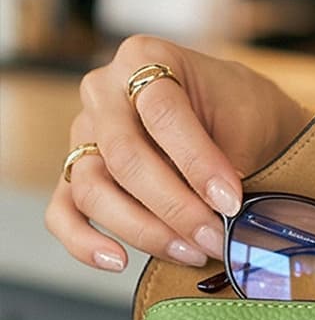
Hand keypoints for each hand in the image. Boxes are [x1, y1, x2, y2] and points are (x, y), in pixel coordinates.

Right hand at [45, 34, 308, 272]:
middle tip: (214, 238)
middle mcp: (104, 92)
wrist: (241, 125)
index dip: (197, 163)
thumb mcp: (247, 119)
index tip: (231, 203)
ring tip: (190, 252)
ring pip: (92, 189)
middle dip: (175, 207)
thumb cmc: (243, 116)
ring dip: (144, 230)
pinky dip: (84, 242)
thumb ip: (227, 156)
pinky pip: (63, 213)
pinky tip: (119, 261)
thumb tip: (218, 214)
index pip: (162, 112)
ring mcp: (85, 135)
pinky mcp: (78, 176)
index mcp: (146, 59)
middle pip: (124, 156)